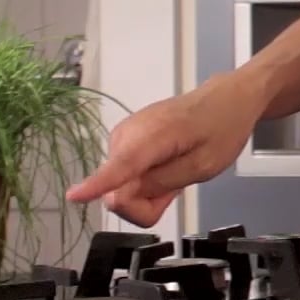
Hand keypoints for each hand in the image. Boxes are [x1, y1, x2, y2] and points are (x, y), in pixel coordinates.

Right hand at [66, 75, 261, 226]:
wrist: (225, 99)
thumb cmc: (220, 129)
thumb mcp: (203, 166)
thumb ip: (159, 184)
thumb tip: (115, 198)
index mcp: (154, 136)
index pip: (121, 165)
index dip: (99, 184)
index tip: (74, 196)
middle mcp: (128, 135)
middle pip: (118, 190)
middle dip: (146, 201)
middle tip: (178, 185)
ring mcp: (122, 137)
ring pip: (120, 187)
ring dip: (148, 190)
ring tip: (176, 170)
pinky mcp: (122, 141)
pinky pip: (124, 177)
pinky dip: (146, 179)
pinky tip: (167, 165)